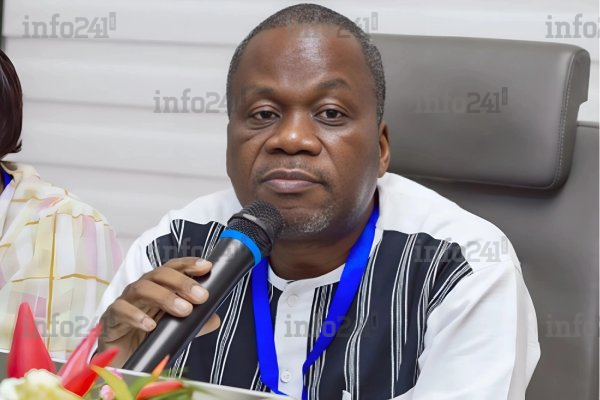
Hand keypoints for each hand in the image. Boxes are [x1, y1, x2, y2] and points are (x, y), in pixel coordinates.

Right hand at [98, 257, 220, 366]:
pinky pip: (121, 310)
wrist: (119, 357)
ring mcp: (125, 301)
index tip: (206, 267)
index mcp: (157, 287)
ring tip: (184, 311)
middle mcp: (141, 289)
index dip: (188, 264)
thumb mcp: (174, 328)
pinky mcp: (110, 318)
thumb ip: (194, 324)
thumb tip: (214, 319)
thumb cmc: (147, 336)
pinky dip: (136, 316)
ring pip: (142, 288)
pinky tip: (150, 325)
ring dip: (165, 297)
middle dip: (182, 283)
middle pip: (159, 275)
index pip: (172, 268)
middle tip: (202, 296)